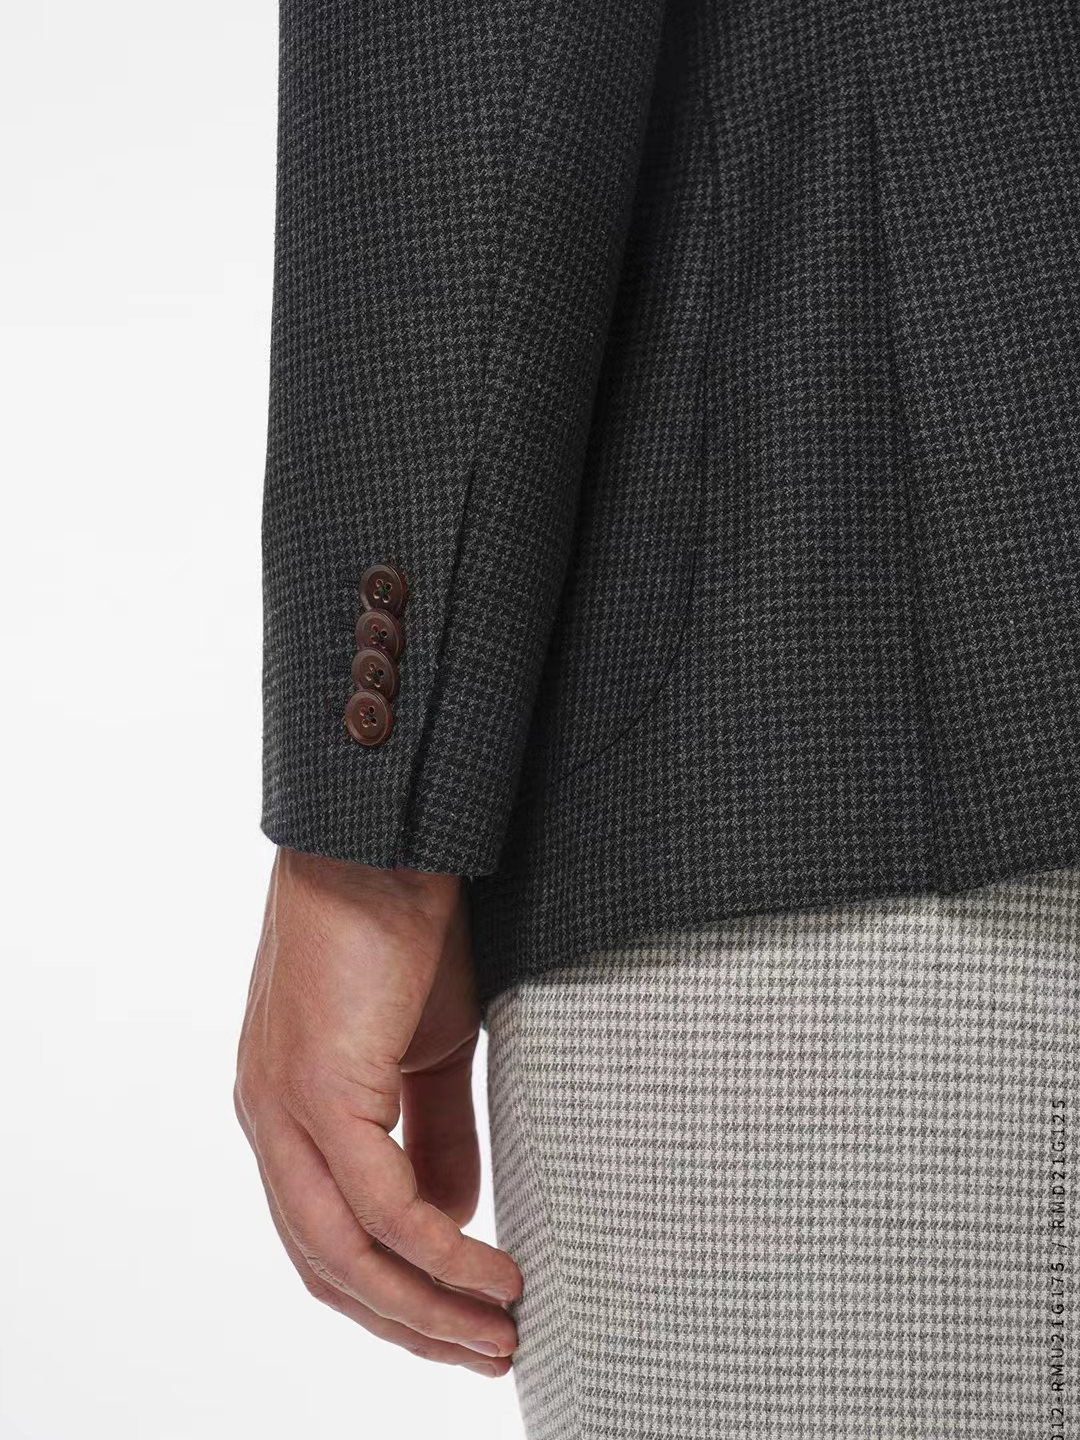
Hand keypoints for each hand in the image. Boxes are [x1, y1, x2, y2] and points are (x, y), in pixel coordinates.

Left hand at [233, 846, 522, 1376]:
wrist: (386, 842)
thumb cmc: (406, 931)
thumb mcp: (430, 1051)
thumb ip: (434, 1136)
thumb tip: (453, 1222)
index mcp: (288, 1113)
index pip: (326, 1240)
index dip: (392, 1296)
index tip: (462, 1325)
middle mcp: (269, 1123)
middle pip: (328, 1268)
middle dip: (411, 1324)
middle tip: (488, 1354)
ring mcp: (283, 1109)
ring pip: (345, 1254)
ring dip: (426, 1308)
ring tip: (498, 1334)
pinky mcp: (318, 1089)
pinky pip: (380, 1206)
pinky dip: (438, 1253)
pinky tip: (492, 1273)